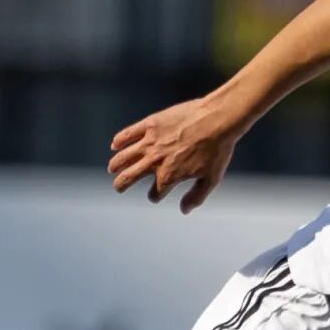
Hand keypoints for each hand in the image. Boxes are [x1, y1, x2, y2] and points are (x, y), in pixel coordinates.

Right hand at [108, 99, 236, 213]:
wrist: (217, 120)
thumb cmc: (217, 149)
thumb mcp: (211, 178)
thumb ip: (196, 196)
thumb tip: (184, 210)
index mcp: (169, 176)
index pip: (155, 192)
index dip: (155, 195)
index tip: (155, 194)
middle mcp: (155, 161)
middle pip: (130, 176)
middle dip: (122, 184)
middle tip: (118, 187)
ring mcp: (150, 142)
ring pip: (124, 156)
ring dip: (116, 164)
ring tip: (112, 169)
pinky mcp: (150, 124)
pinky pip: (128, 134)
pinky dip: (119, 140)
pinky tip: (115, 145)